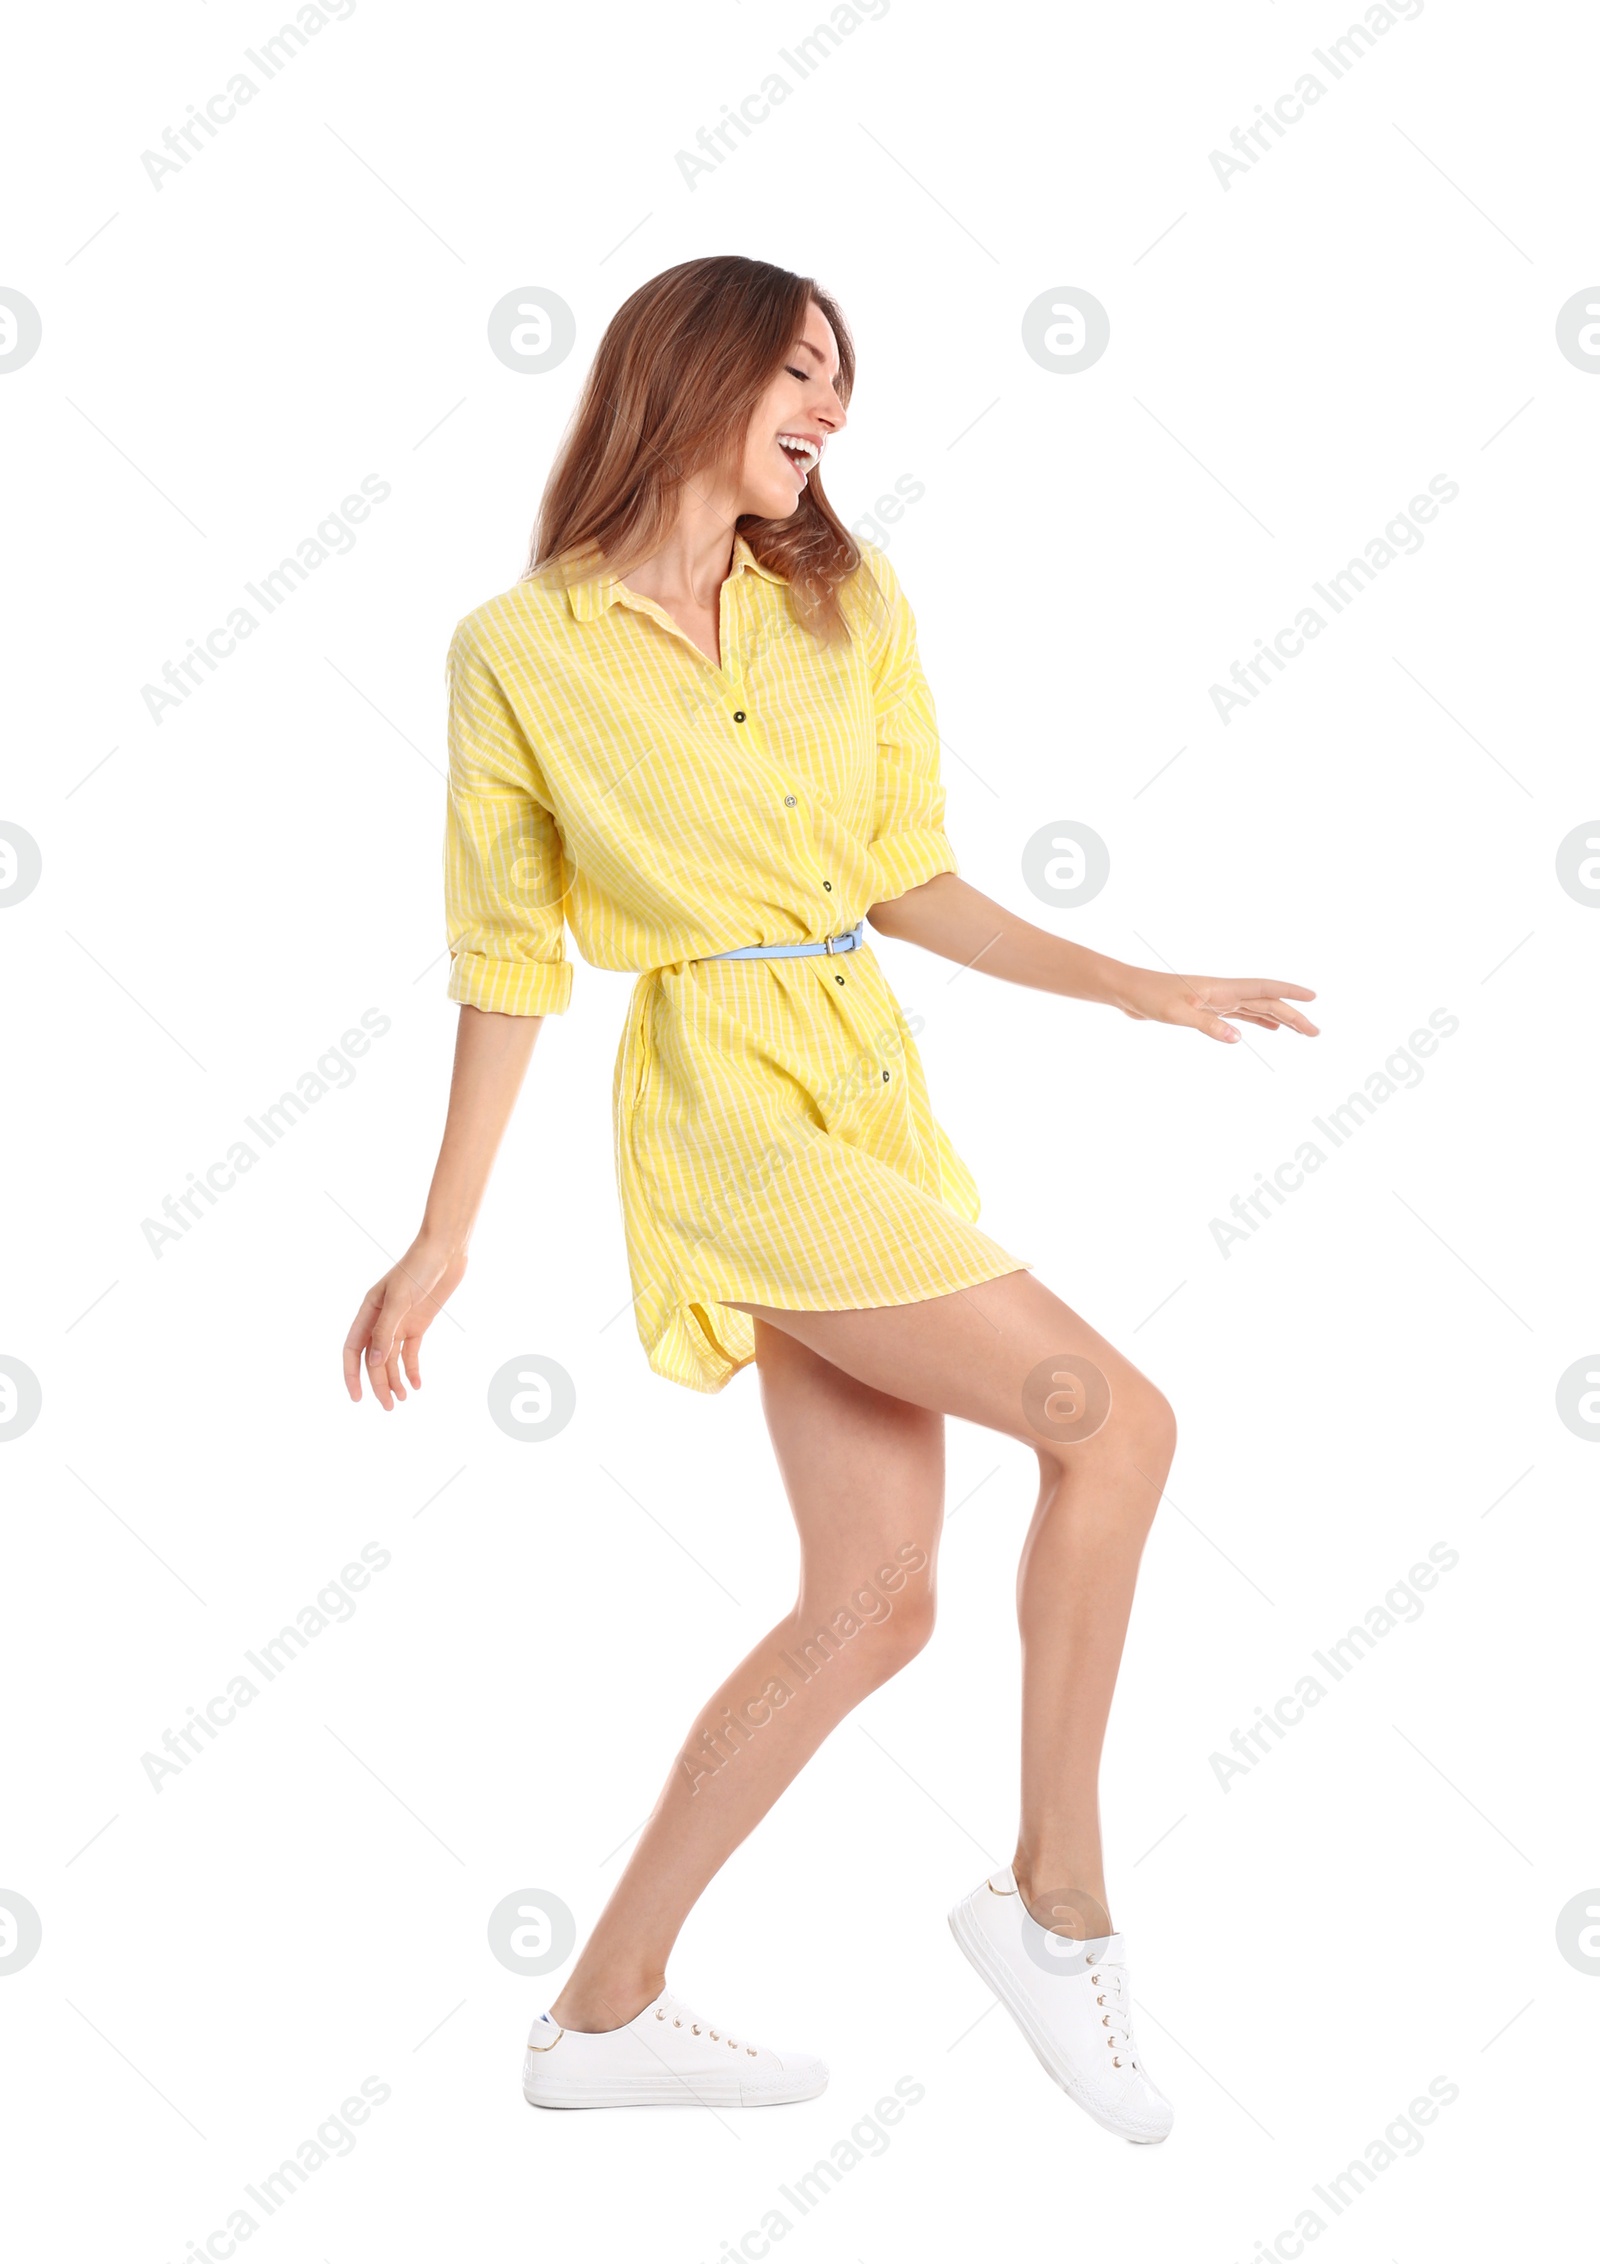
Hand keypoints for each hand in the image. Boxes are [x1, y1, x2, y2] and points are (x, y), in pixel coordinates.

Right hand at [343, 1235, 466, 1409]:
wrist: (447, 1250)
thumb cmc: (419, 1267)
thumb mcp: (400, 1299)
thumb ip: (385, 1331)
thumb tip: (372, 1363)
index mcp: (368, 1311)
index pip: (352, 1349)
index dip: (351, 1375)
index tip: (357, 1398)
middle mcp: (381, 1319)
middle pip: (374, 1359)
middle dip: (378, 1384)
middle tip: (388, 1408)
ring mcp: (400, 1322)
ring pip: (391, 1359)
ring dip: (395, 1379)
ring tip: (401, 1400)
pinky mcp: (419, 1323)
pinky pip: (411, 1352)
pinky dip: (412, 1369)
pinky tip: (417, 1385)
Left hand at [1109, 966, 1318, 1044]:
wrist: (1127, 991)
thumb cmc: (1148, 997)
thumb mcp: (1176, 1013)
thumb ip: (1207, 1025)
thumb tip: (1239, 1039)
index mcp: (1221, 989)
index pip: (1264, 988)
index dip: (1290, 992)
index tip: (1314, 998)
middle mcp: (1223, 992)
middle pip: (1266, 1002)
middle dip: (1292, 1015)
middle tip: (1315, 1033)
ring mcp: (1215, 1000)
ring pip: (1256, 1009)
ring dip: (1279, 1018)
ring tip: (1300, 1031)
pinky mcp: (1205, 1009)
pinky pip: (1239, 1015)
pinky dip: (1257, 1021)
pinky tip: (1267, 1029)